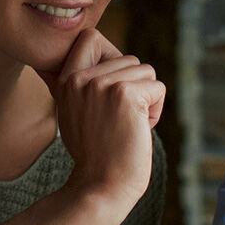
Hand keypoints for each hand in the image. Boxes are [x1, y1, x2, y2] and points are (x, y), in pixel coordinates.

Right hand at [39, 29, 164, 206]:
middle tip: (120, 120)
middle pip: (128, 58)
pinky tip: (139, 130)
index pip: (90, 37)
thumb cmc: (94, 155)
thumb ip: (76, 84)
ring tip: (128, 125)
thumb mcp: (72, 112)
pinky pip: (157, 87)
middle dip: (134, 88)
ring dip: (146, 99)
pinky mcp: (124, 95)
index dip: (110, 54)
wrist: (100, 187)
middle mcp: (80, 78)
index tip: (112, 88)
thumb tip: (75, 52)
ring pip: (145, 71)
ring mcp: (101, 84)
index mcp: (66, 80)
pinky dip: (156, 110)